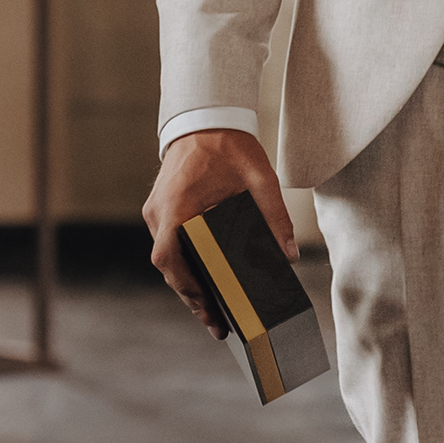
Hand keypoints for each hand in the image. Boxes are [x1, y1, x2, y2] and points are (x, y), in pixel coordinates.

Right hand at [143, 128, 289, 331]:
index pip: (170, 257)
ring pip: (167, 259)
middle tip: (217, 325)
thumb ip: (274, 216)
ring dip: (188, 283)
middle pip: (168, 267)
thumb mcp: (259, 179)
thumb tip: (287, 255)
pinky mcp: (161, 209)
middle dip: (192, 297)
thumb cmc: (230, 146)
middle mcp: (159, 213)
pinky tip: (205, 280)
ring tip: (214, 312)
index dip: (186, 287)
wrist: (205, 117)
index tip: (207, 308)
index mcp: (178, 206)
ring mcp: (156, 211)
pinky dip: (185, 265)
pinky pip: (169, 245)